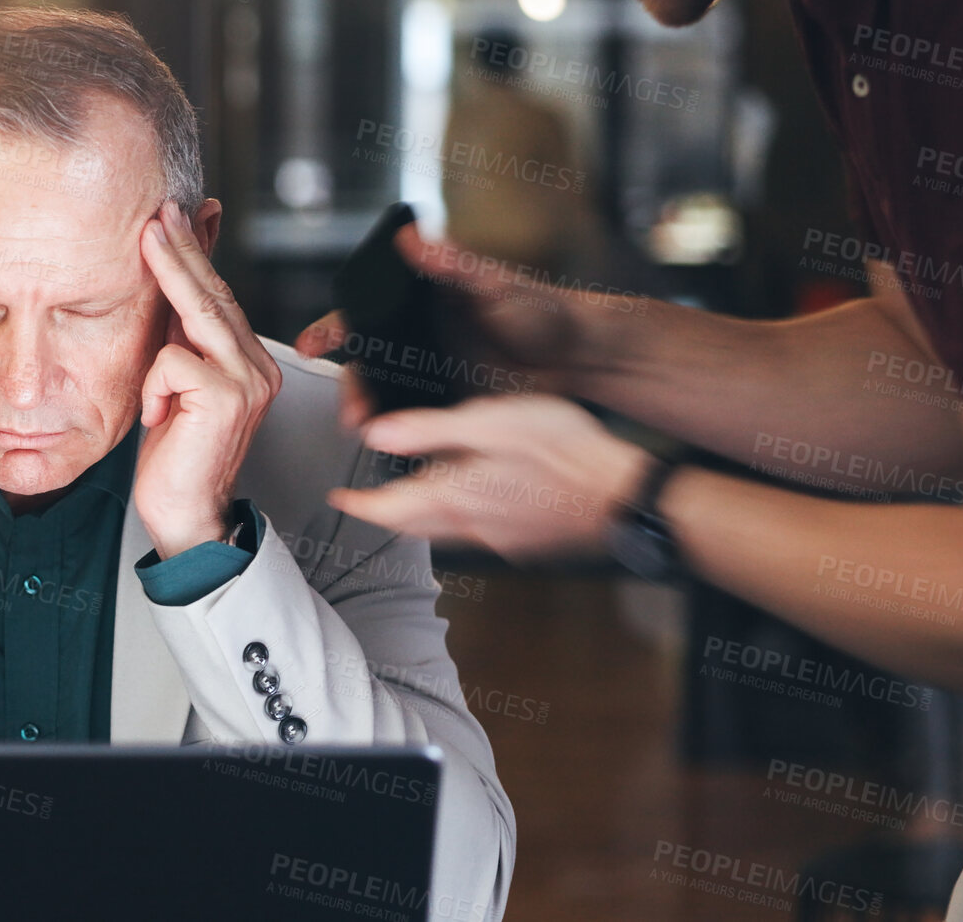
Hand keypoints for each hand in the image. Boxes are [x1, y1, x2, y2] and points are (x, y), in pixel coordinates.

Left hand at [134, 201, 281, 557]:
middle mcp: (256, 367)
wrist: (185, 516)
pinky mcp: (227, 398)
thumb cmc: (174, 458)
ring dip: (170, 274)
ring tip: (146, 240)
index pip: (219, 299)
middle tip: (159, 211)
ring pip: (202, 311)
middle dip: (184, 248)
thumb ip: (178, 342)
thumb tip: (166, 292)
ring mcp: (247, 381)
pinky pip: (175, 359)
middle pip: (216, 295)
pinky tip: (157, 413)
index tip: (172, 220)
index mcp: (246, 363)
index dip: (196, 256)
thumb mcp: (173, 388)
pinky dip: (155, 382)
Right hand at [294, 223, 615, 426]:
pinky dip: (407, 436)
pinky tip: (406, 445)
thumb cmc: (539, 310)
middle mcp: (418, 344)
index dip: (332, 330)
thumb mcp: (495, 282)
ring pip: (386, 399)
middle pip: (367, 366)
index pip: (363, 315)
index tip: (314, 345)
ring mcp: (431, 379)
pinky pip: (420, 424)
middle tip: (353, 410)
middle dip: (351, 390)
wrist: (579, 358)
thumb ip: (453, 262)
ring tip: (373, 432)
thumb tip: (412, 239)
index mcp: (419, 308)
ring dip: (373, 417)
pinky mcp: (451, 409)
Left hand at [325, 396, 650, 560]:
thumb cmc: (564, 453)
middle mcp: (471, 525)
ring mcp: (500, 538)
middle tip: (367, 503)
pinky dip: (461, 520)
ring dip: (420, 519)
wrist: (622, 495)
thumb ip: (429, 431)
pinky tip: (475, 502)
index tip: (340, 500)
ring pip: (444, 532)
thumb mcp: (490, 423)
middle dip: (384, 514)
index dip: (358, 505)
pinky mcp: (526, 540)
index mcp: (454, 496)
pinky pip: (479, 533)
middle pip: (411, 526)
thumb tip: (376, 434)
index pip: (388, 509)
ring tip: (413, 499)